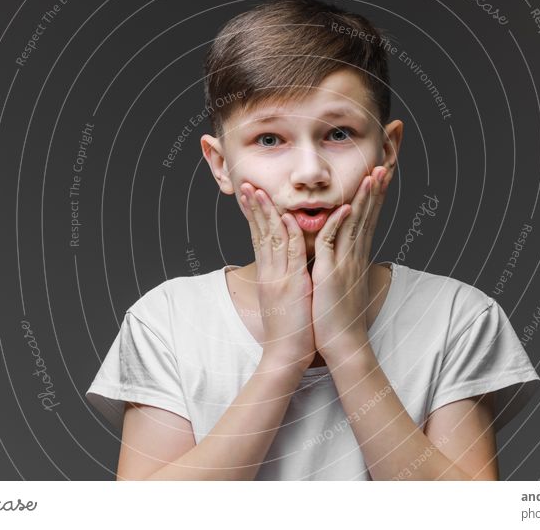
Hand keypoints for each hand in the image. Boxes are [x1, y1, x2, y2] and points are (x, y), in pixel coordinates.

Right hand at [238, 182, 315, 371]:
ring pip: (271, 238)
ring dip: (266, 212)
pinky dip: (291, 233)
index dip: (254, 216)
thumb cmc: (289, 330)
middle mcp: (269, 273)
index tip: (250, 196)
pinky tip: (288, 216)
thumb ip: (281, 279)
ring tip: (258, 191)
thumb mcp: (281, 299)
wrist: (285, 356)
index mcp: (267, 275)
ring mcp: (279, 277)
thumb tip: (284, 267)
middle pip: (259, 233)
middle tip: (247, 184)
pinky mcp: (292, 284)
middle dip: (254, 207)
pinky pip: (292, 254)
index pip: (258, 238)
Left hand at [311, 165, 390, 363]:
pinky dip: (340, 224)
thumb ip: (341, 259)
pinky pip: (335, 243)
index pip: (367, 216)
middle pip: (368, 213)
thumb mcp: (339, 280)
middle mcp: (355, 255)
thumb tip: (341, 247)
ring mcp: (346, 263)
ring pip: (357, 223)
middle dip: (377, 186)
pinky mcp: (332, 274)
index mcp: (355, 254)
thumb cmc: (338, 313)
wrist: (342, 343)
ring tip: (375, 173)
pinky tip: (347, 208)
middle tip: (387, 161)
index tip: (380, 171)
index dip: (374, 193)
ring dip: (365, 198)